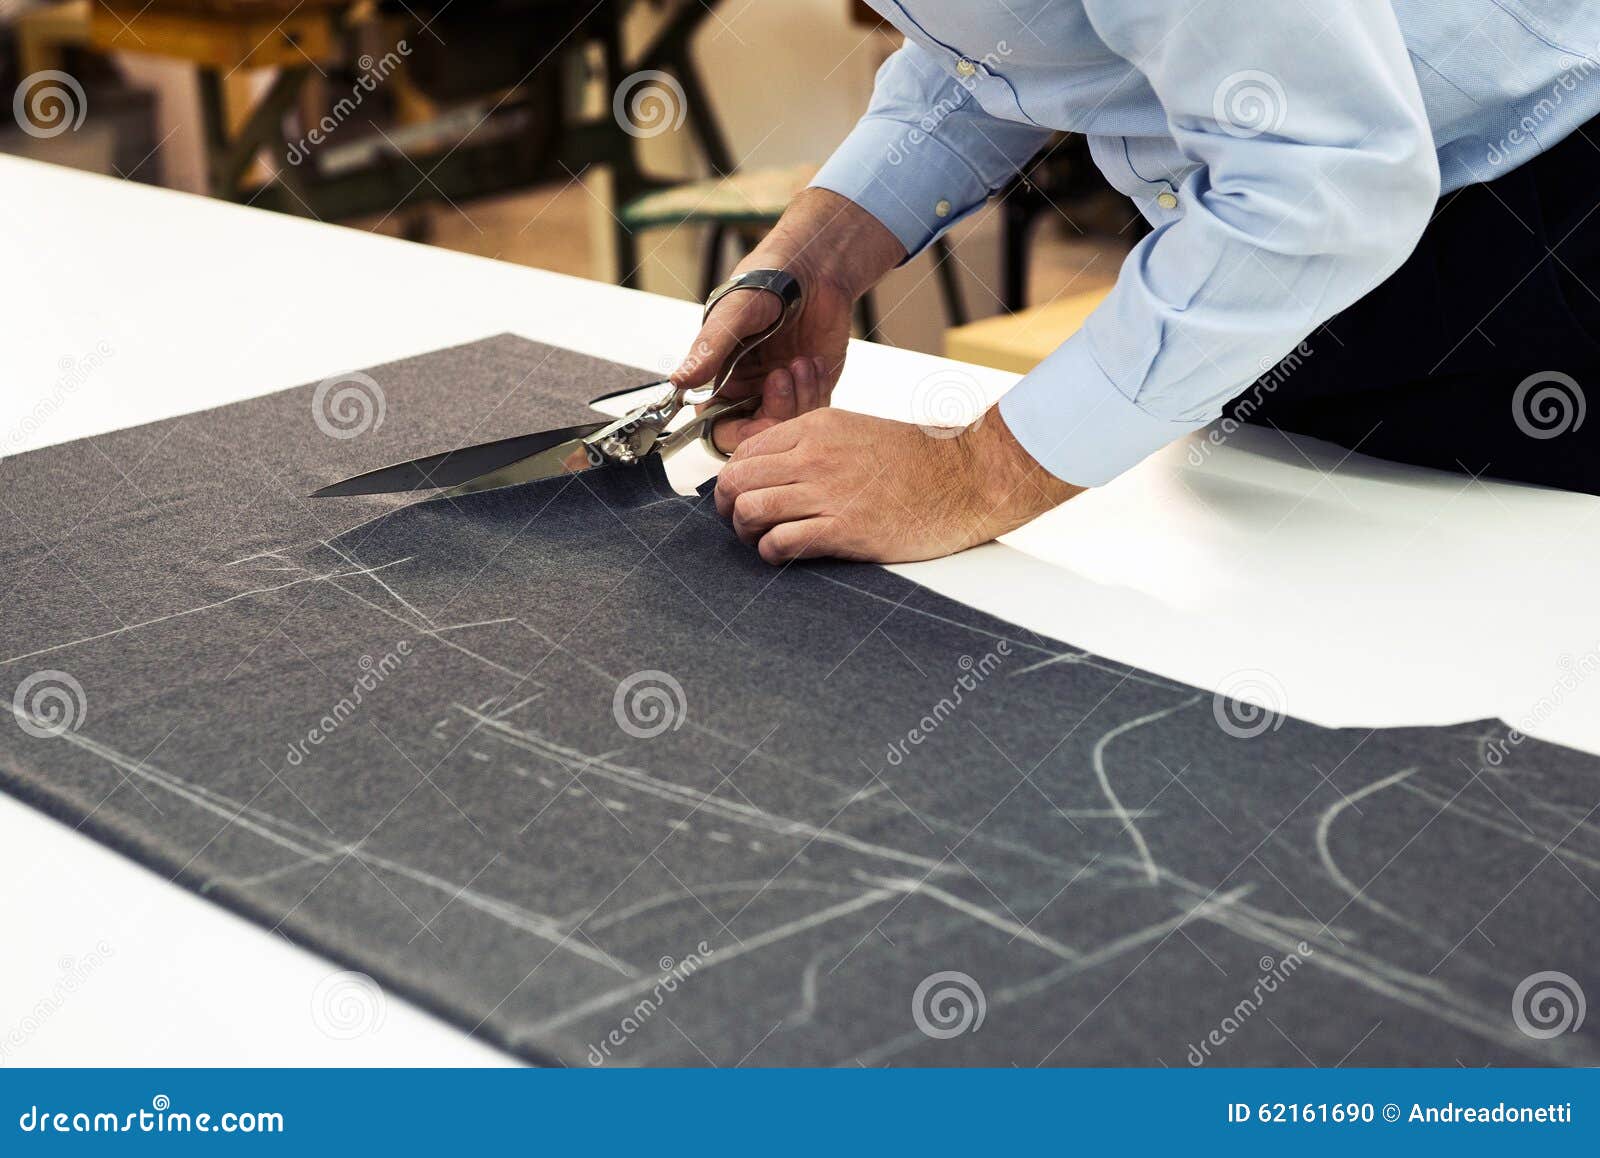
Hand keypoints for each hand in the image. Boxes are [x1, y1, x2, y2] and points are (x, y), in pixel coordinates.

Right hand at [671, 188, 903, 449]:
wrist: (813, 267)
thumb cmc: (767, 281)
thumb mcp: (734, 313)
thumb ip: (709, 349)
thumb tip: (679, 381)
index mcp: (721, 379)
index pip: (721, 427)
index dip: (740, 433)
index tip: (759, 421)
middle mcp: (750, 390)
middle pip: (759, 434)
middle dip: (775, 415)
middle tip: (782, 379)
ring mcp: (781, 391)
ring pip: (790, 426)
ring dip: (798, 397)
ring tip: (800, 360)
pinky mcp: (810, 386)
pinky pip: (815, 410)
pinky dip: (815, 390)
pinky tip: (813, 361)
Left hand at [713, 406, 1083, 563]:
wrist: (964, 478)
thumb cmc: (916, 460)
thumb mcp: (855, 431)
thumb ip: (812, 444)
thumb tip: (773, 467)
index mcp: (815, 428)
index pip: (744, 452)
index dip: (734, 480)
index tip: (741, 496)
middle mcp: (814, 456)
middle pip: (736, 481)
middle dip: (727, 507)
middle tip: (740, 522)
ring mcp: (828, 492)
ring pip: (749, 510)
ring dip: (746, 532)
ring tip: (762, 539)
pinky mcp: (843, 529)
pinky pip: (779, 542)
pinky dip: (771, 552)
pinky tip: (784, 553)